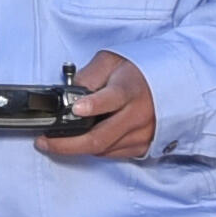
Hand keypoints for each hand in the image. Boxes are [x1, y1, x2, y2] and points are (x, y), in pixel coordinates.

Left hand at [40, 50, 160, 162]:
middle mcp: (137, 115)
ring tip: (57, 141)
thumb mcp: (110, 62)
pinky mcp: (144, 146)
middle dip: (68, 144)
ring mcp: (142, 134)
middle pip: (100, 137)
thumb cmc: (136, 72)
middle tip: (44, 142)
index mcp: (129, 90)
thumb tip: (69, 92)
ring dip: (78, 148)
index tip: (75, 109)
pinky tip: (83, 141)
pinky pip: (114, 154)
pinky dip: (96, 150)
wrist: (171, 84)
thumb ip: (89, 75)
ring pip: (103, 149)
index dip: (93, 105)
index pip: (111, 99)